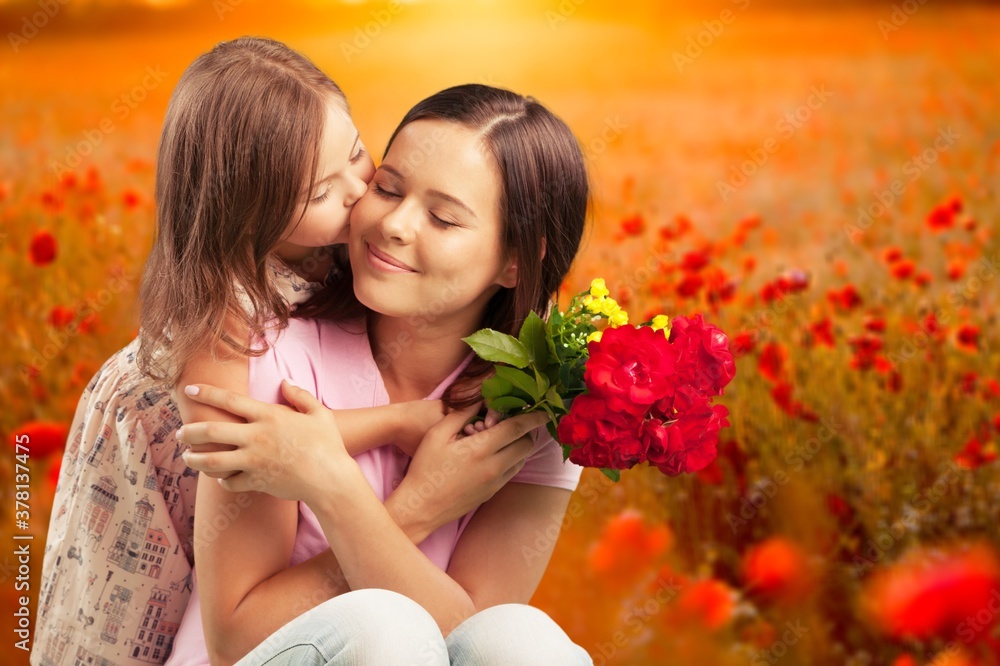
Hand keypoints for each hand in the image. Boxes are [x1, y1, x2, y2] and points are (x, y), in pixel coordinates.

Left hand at [178, 380, 351, 502]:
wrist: (330, 479)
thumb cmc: (328, 444)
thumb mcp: (319, 413)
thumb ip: (300, 396)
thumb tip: (285, 382)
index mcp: (269, 416)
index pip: (229, 400)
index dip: (206, 392)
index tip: (189, 389)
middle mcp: (256, 436)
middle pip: (210, 431)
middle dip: (188, 431)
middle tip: (179, 433)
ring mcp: (254, 461)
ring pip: (211, 460)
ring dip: (194, 459)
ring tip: (187, 458)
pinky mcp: (256, 481)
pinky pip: (229, 482)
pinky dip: (222, 481)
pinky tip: (220, 478)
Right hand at [389, 407, 548, 536]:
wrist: (421, 507)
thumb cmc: (425, 468)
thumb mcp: (438, 434)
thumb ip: (462, 414)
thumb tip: (481, 399)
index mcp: (481, 449)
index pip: (517, 428)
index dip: (534, 417)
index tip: (545, 410)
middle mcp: (494, 467)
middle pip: (526, 445)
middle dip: (526, 431)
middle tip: (514, 422)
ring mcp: (495, 482)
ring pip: (521, 460)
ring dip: (518, 446)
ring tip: (501, 438)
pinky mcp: (492, 493)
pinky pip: (511, 473)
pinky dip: (510, 460)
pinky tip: (493, 455)